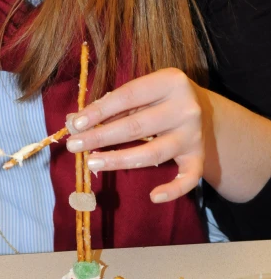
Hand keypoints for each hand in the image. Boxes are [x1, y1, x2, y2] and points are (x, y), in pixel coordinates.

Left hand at [66, 68, 205, 203]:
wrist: (204, 110)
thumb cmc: (159, 99)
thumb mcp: (142, 93)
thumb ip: (112, 105)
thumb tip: (74, 121)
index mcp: (170, 81)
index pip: (128, 96)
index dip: (99, 111)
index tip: (75, 124)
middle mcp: (185, 108)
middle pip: (137, 126)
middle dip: (101, 137)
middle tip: (74, 145)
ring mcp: (193, 135)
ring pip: (153, 153)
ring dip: (119, 160)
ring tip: (92, 163)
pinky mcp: (199, 157)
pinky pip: (188, 179)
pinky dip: (173, 190)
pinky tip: (153, 196)